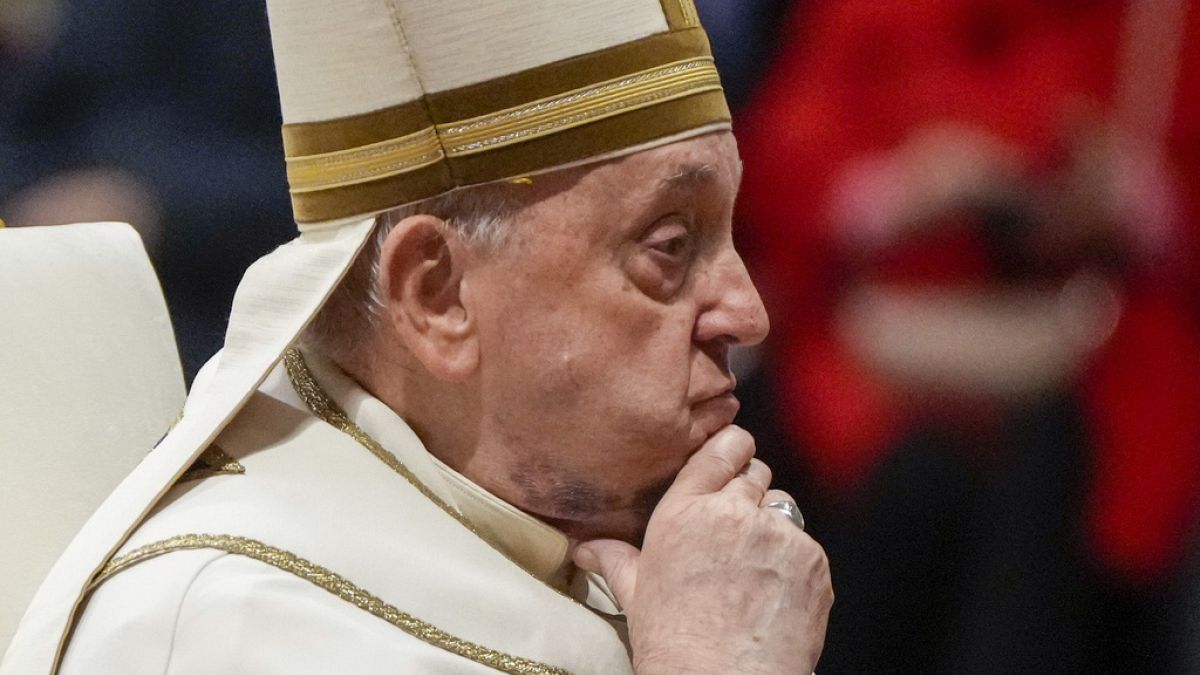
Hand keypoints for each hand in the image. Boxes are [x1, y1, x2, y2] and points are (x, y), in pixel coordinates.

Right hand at [573, 426, 832, 673]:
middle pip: (756, 474)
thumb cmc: (676, 644)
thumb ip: (616, 560)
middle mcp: (733, 513)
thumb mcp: (636, 596)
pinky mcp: (811, 560)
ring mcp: (778, 534)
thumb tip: (586, 548)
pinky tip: (775, 595)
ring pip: (784, 510)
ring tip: (756, 573)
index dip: (733, 450)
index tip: (735, 456)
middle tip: (738, 533)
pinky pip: (807, 547)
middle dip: (750, 495)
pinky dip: (796, 565)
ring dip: (773, 530)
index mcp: (685, 512)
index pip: (721, 450)